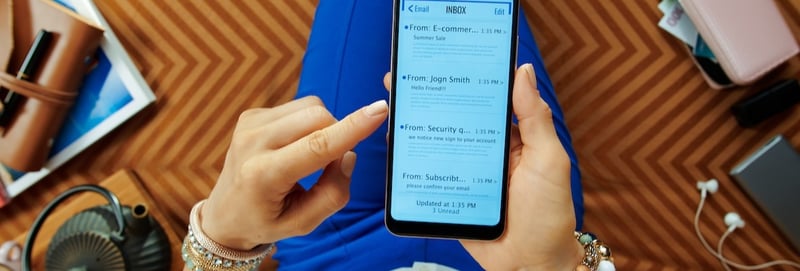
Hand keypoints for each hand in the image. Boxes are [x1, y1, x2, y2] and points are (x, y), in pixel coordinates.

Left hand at [201, 96, 388, 249]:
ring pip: (311, 107)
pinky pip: (298, 106)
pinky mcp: (251, 114)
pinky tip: (291, 146)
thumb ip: (333, 193)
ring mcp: (249, 125)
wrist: (224, 214)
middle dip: (338, 135)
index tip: (379, 110)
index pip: (318, 145)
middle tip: (328, 164)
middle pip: (319, 118)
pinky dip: (306, 125)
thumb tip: (349, 154)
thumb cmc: (266, 220)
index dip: (352, 127)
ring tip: (306, 157)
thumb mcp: (303, 223)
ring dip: (322, 128)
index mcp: (263, 175)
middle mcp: (253, 143)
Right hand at [384, 65, 581, 269]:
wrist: (530, 265)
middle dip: (430, 99)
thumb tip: (522, 71)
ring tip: (395, 110)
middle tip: (405, 80)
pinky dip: (411, 163)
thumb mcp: (549, 160)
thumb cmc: (549, 215)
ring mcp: (465, 173)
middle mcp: (484, 151)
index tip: (443, 60)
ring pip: (436, 144)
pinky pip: (428, 174)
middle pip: (453, 119)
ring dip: (417, 128)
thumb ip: (535, 118)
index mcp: (508, 137)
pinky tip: (397, 148)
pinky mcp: (450, 194)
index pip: (483, 100)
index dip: (463, 79)